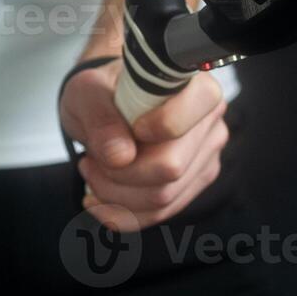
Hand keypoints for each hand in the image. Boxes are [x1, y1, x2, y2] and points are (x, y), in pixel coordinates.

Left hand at [60, 66, 228, 231]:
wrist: (106, 106)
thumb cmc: (102, 91)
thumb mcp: (87, 90)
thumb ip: (100, 116)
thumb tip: (119, 157)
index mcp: (193, 83)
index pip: (196, 108)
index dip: (163, 124)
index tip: (132, 128)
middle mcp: (209, 119)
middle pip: (171, 167)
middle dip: (118, 173)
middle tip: (89, 160)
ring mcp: (206, 154)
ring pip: (163, 197)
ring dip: (115, 195)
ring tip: (92, 172)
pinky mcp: (194, 182)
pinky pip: (161, 212)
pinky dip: (123, 212)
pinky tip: (99, 199)